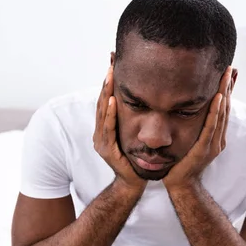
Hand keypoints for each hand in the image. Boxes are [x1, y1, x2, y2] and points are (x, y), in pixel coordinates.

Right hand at [93, 66, 146, 192]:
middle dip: (106, 82)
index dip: (109, 82)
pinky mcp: (106, 149)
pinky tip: (112, 101)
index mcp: (105, 127)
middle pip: (102, 102)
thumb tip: (145, 98)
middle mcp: (100, 132)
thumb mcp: (134, 134)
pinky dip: (109, 114)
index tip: (114, 63)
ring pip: (102, 112)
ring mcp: (101, 141)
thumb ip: (133, 119)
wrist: (134, 182)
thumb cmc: (137, 158)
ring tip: (109, 76)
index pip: (106, 99)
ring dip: (106, 92)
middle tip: (111, 62)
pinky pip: (108, 128)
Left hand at [163, 66, 232, 191]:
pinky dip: (215, 112)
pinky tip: (217, 99)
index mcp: (216, 136)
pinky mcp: (204, 149)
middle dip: (228, 87)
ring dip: (224, 94)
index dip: (227, 90)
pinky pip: (211, 127)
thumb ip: (193, 127)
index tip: (229, 72)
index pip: (223, 108)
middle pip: (225, 108)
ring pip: (221, 115)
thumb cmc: (181, 162)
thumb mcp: (189, 140)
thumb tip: (187, 108)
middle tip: (230, 67)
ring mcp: (213, 144)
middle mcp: (218, 139)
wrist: (179, 185)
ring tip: (225, 77)